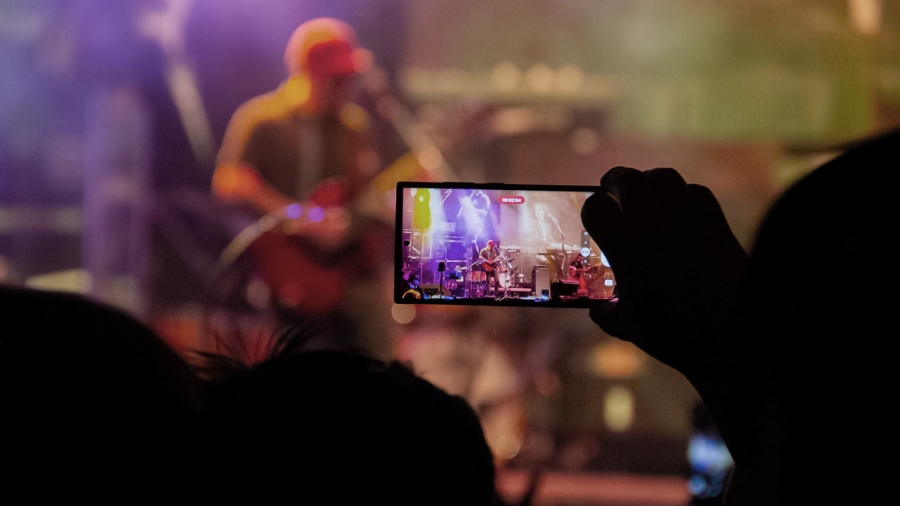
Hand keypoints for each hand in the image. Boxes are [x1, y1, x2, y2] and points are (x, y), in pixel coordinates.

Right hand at [580, 167, 747, 371]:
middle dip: (615, 183)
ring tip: (646, 196)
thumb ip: (609, 313)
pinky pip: (692, 191)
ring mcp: (684, 211)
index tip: (595, 219)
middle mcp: (649, 217)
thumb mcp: (630, 326)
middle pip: (625, 178)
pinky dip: (682, 196)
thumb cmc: (675, 329)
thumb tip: (600, 311)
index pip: (596, 206)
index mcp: (622, 240)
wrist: (735, 327)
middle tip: (612, 191)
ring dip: (648, 182)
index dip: (592, 211)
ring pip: (660, 176)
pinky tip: (681, 213)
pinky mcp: (714, 215)